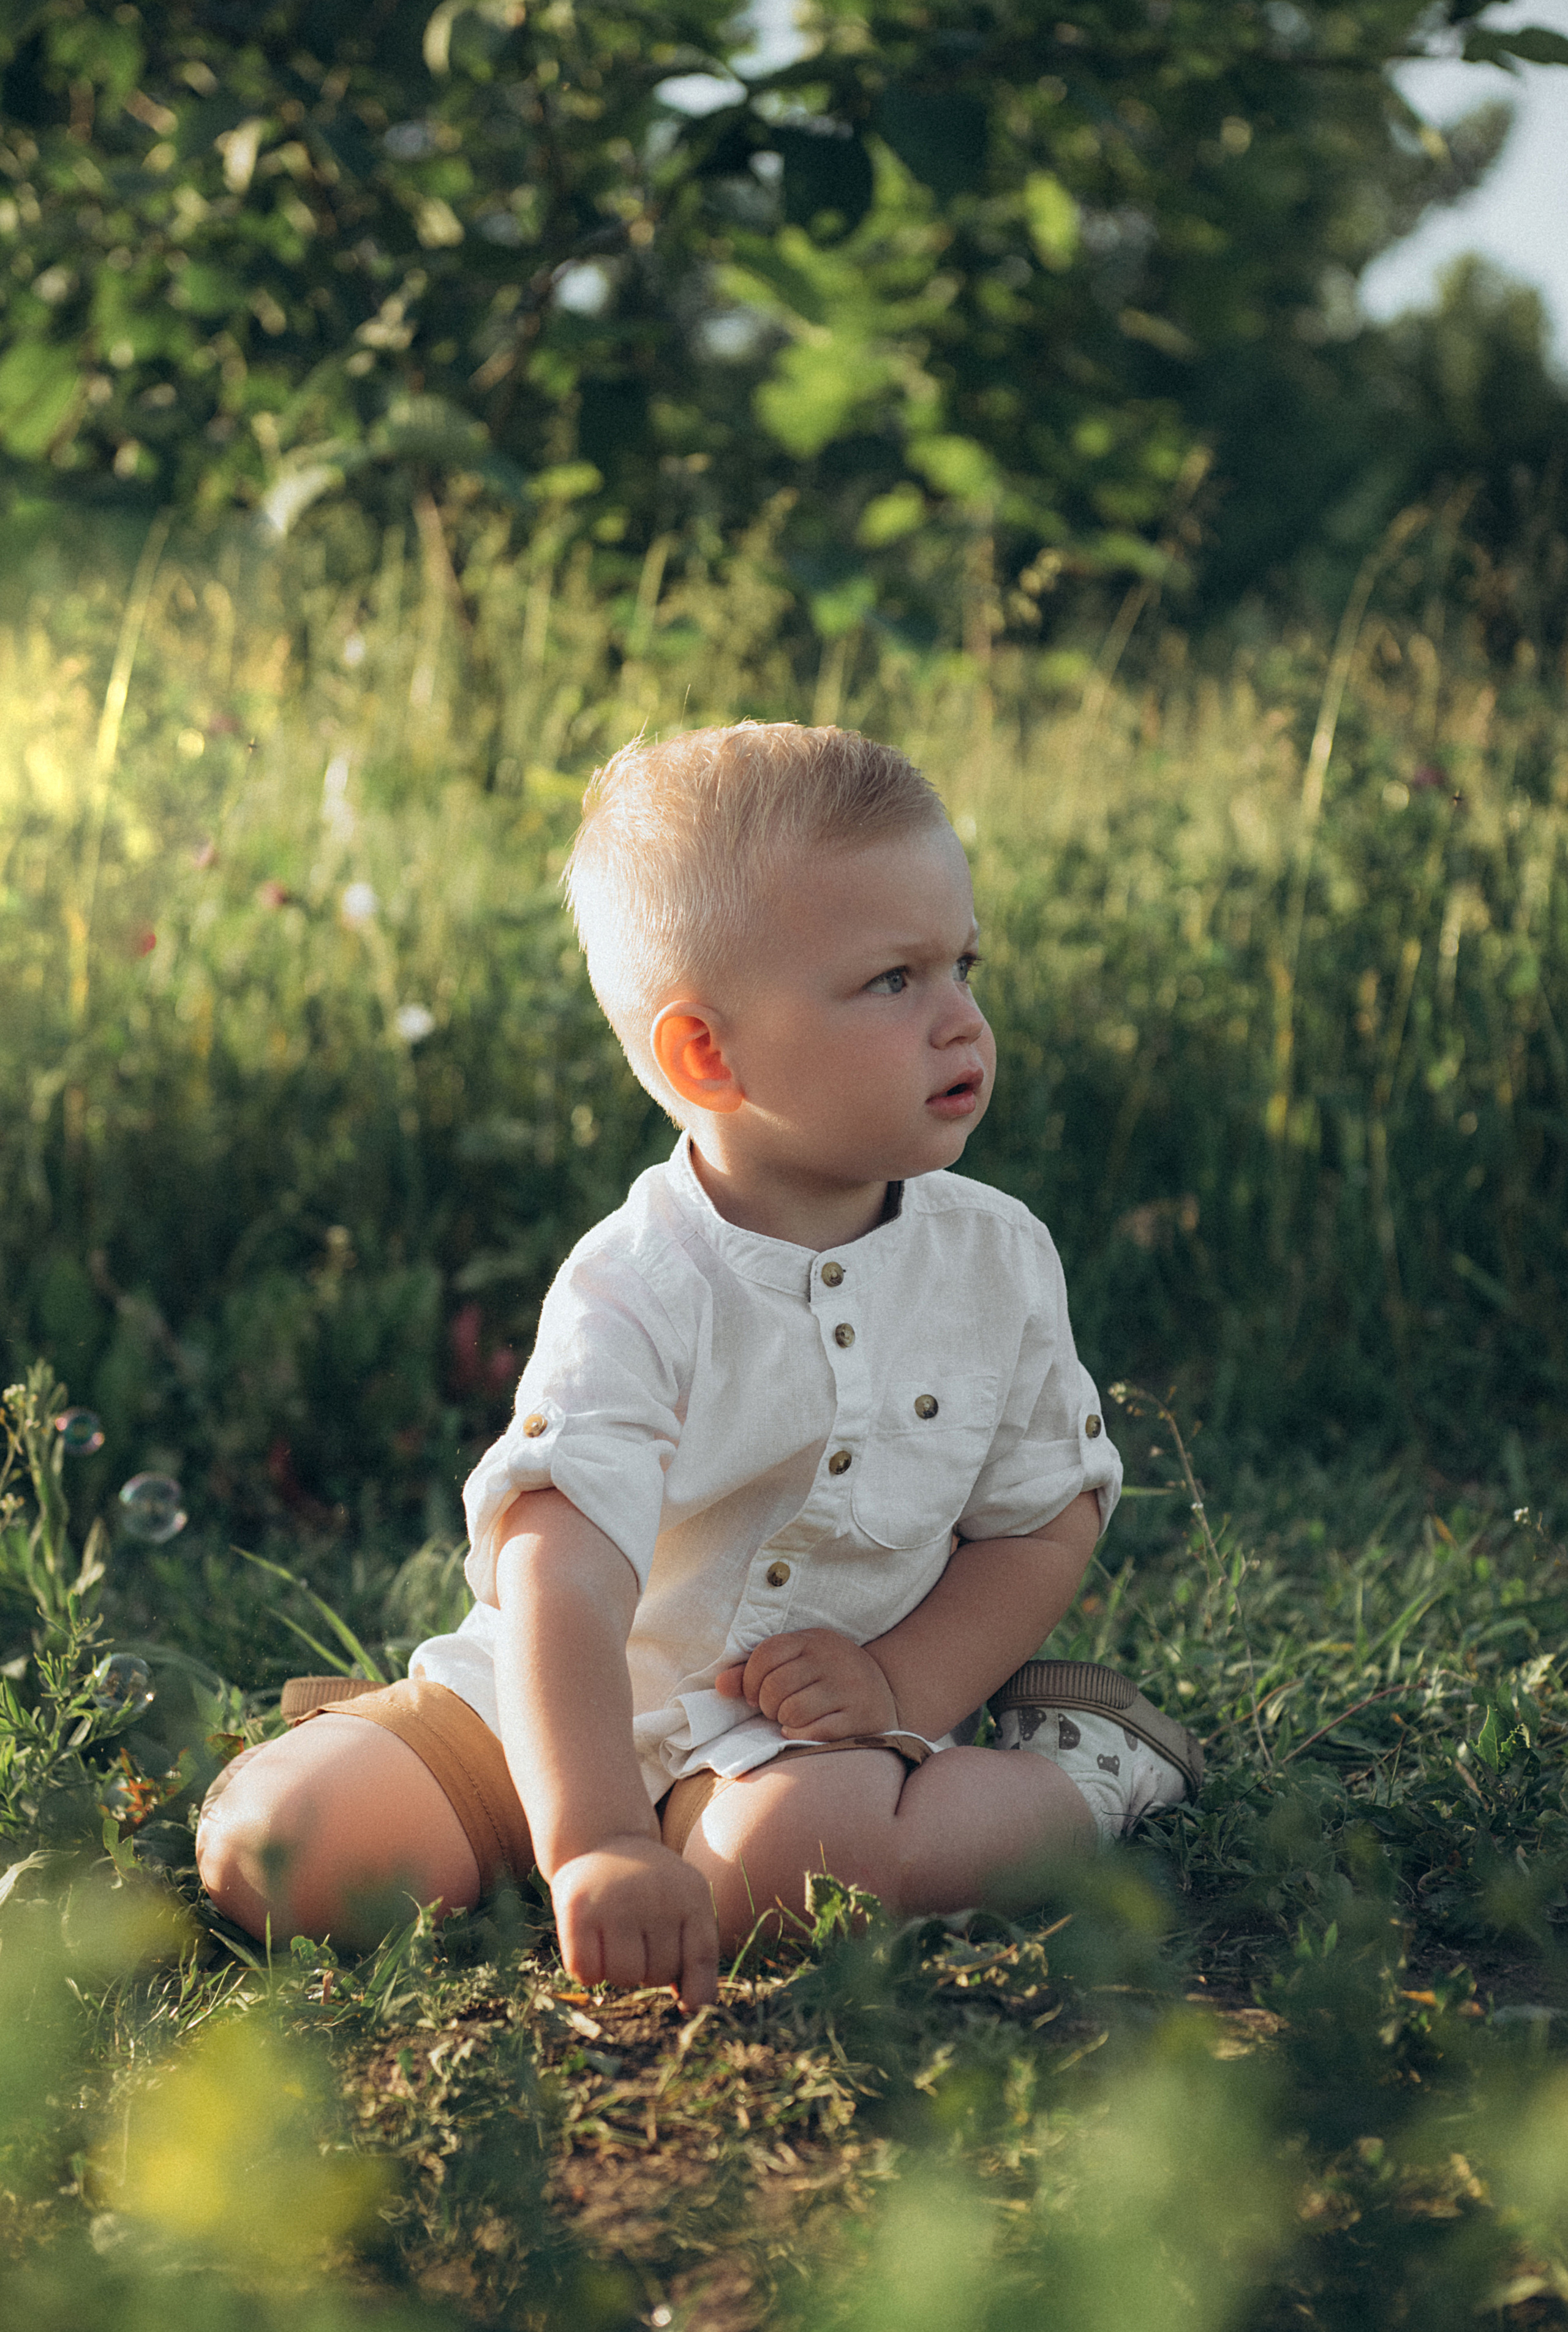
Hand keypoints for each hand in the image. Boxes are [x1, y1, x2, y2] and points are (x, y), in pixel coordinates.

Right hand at [548, 1833, 719, 2012]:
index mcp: (691, 1896)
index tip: (687, 2006)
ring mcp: (615, 1901)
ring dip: (617, 1973)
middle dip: (648, 1971)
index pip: (701, 1958)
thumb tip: (692, 2007)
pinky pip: (585, 1971)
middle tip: (637, 1945)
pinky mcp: (577, 1910)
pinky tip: (590, 1947)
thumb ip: (693, 1949)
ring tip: (615, 1944)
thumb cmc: (649, 1888)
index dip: (697, 1991)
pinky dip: (587, 1971)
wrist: (603, 1839)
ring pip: (623, 1976)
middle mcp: (655, 1896)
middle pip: (658, 1974)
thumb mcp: (683, 1902)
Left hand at [715, 1629, 899, 1739]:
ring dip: (784, 1721)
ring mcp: (850, 1688)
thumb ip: (756, 1672)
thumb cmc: (828, 1681)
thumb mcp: (797, 1665)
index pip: (767, 1652)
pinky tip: (806, 1731)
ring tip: (791, 1720)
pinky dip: (801, 1736)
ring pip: (791, 1710)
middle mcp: (834, 1659)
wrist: (886, 1696)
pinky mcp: (861, 1717)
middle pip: (775, 1685)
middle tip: (774, 1710)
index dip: (749, 1678)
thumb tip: (720, 1685)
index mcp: (815, 1640)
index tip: (752, 1695)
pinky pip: (814, 1731)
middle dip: (766, 1704)